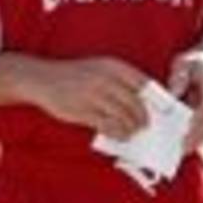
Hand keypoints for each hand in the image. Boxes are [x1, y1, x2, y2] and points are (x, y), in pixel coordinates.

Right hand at [23, 56, 150, 140]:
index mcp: (113, 66)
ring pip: (123, 115)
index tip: (160, 108)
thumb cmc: (76, 75)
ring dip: (132, 126)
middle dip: (143, 116)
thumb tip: (142, 99)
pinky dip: (118, 133)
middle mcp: (106, 79)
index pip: (142, 83)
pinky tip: (122, 136)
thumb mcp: (99, 68)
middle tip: (147, 124)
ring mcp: (94, 96)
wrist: (43, 79)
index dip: (153, 97)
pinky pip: (107, 125)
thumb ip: (120, 80)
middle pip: (135, 102)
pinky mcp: (83, 112)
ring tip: (135, 132)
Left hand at [169, 49, 202, 152]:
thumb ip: (179, 77)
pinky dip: (198, 138)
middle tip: (180, 148)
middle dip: (196, 135)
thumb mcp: (184, 63)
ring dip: (198, 140)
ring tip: (180, 152)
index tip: (186, 128)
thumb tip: (173, 94)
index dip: (199, 116)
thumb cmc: (192, 64)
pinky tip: (185, 147)